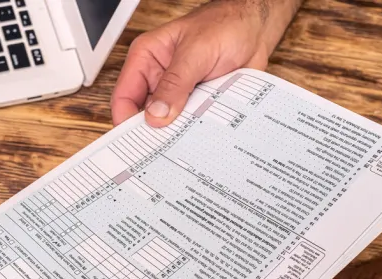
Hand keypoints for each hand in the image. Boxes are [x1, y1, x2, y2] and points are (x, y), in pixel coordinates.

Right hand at [112, 0, 289, 126]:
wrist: (257, 28)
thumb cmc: (226, 24)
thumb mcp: (196, 52)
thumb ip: (175, 84)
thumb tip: (156, 115)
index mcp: (147, 58)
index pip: (124, 96)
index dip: (126, 121)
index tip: (136, 142)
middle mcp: (158, 78)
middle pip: (144, 115)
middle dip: (152, 132)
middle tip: (160, 150)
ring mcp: (177, 93)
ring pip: (168, 124)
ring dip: (177, 133)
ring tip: (184, 143)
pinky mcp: (196, 103)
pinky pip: (190, 124)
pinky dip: (195, 132)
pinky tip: (201, 136)